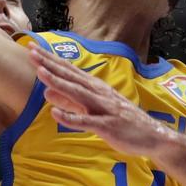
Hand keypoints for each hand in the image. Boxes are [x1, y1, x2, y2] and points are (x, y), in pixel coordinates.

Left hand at [30, 45, 172, 156]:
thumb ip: (71, 100)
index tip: (33, 49)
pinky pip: (87, 121)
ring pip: (78, 93)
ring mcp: (103, 108)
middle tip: (31, 52)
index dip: (50, 59)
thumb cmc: (122, 121)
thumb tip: (47, 92)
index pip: (69, 70)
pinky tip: (55, 113)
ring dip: (59, 83)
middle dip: (50, 64)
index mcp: (95, 87)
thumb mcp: (94, 107)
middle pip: (71, 76)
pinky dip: (71, 117)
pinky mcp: (108, 126)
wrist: (154, 136)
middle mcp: (98, 93)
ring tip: (41, 74)